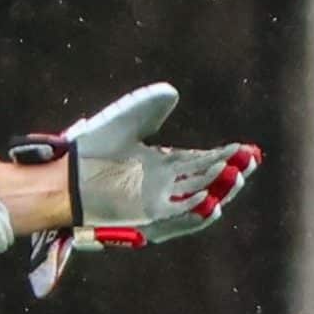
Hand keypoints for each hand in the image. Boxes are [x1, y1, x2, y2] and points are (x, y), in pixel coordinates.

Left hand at [12, 84, 259, 295]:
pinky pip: (174, 220)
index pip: (201, 161)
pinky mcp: (143, 218)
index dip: (225, 156)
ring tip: (236, 177)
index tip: (247, 149)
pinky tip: (211, 202)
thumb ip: (148, 106)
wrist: (64, 175)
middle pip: (205, 180)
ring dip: (217, 191)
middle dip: (229, 172)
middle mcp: (161, 185)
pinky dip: (193, 213)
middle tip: (250, 162)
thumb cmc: (89, 149)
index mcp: (160, 163)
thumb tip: (172, 93)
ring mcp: (154, 202)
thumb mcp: (124, 121)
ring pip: (195, 199)